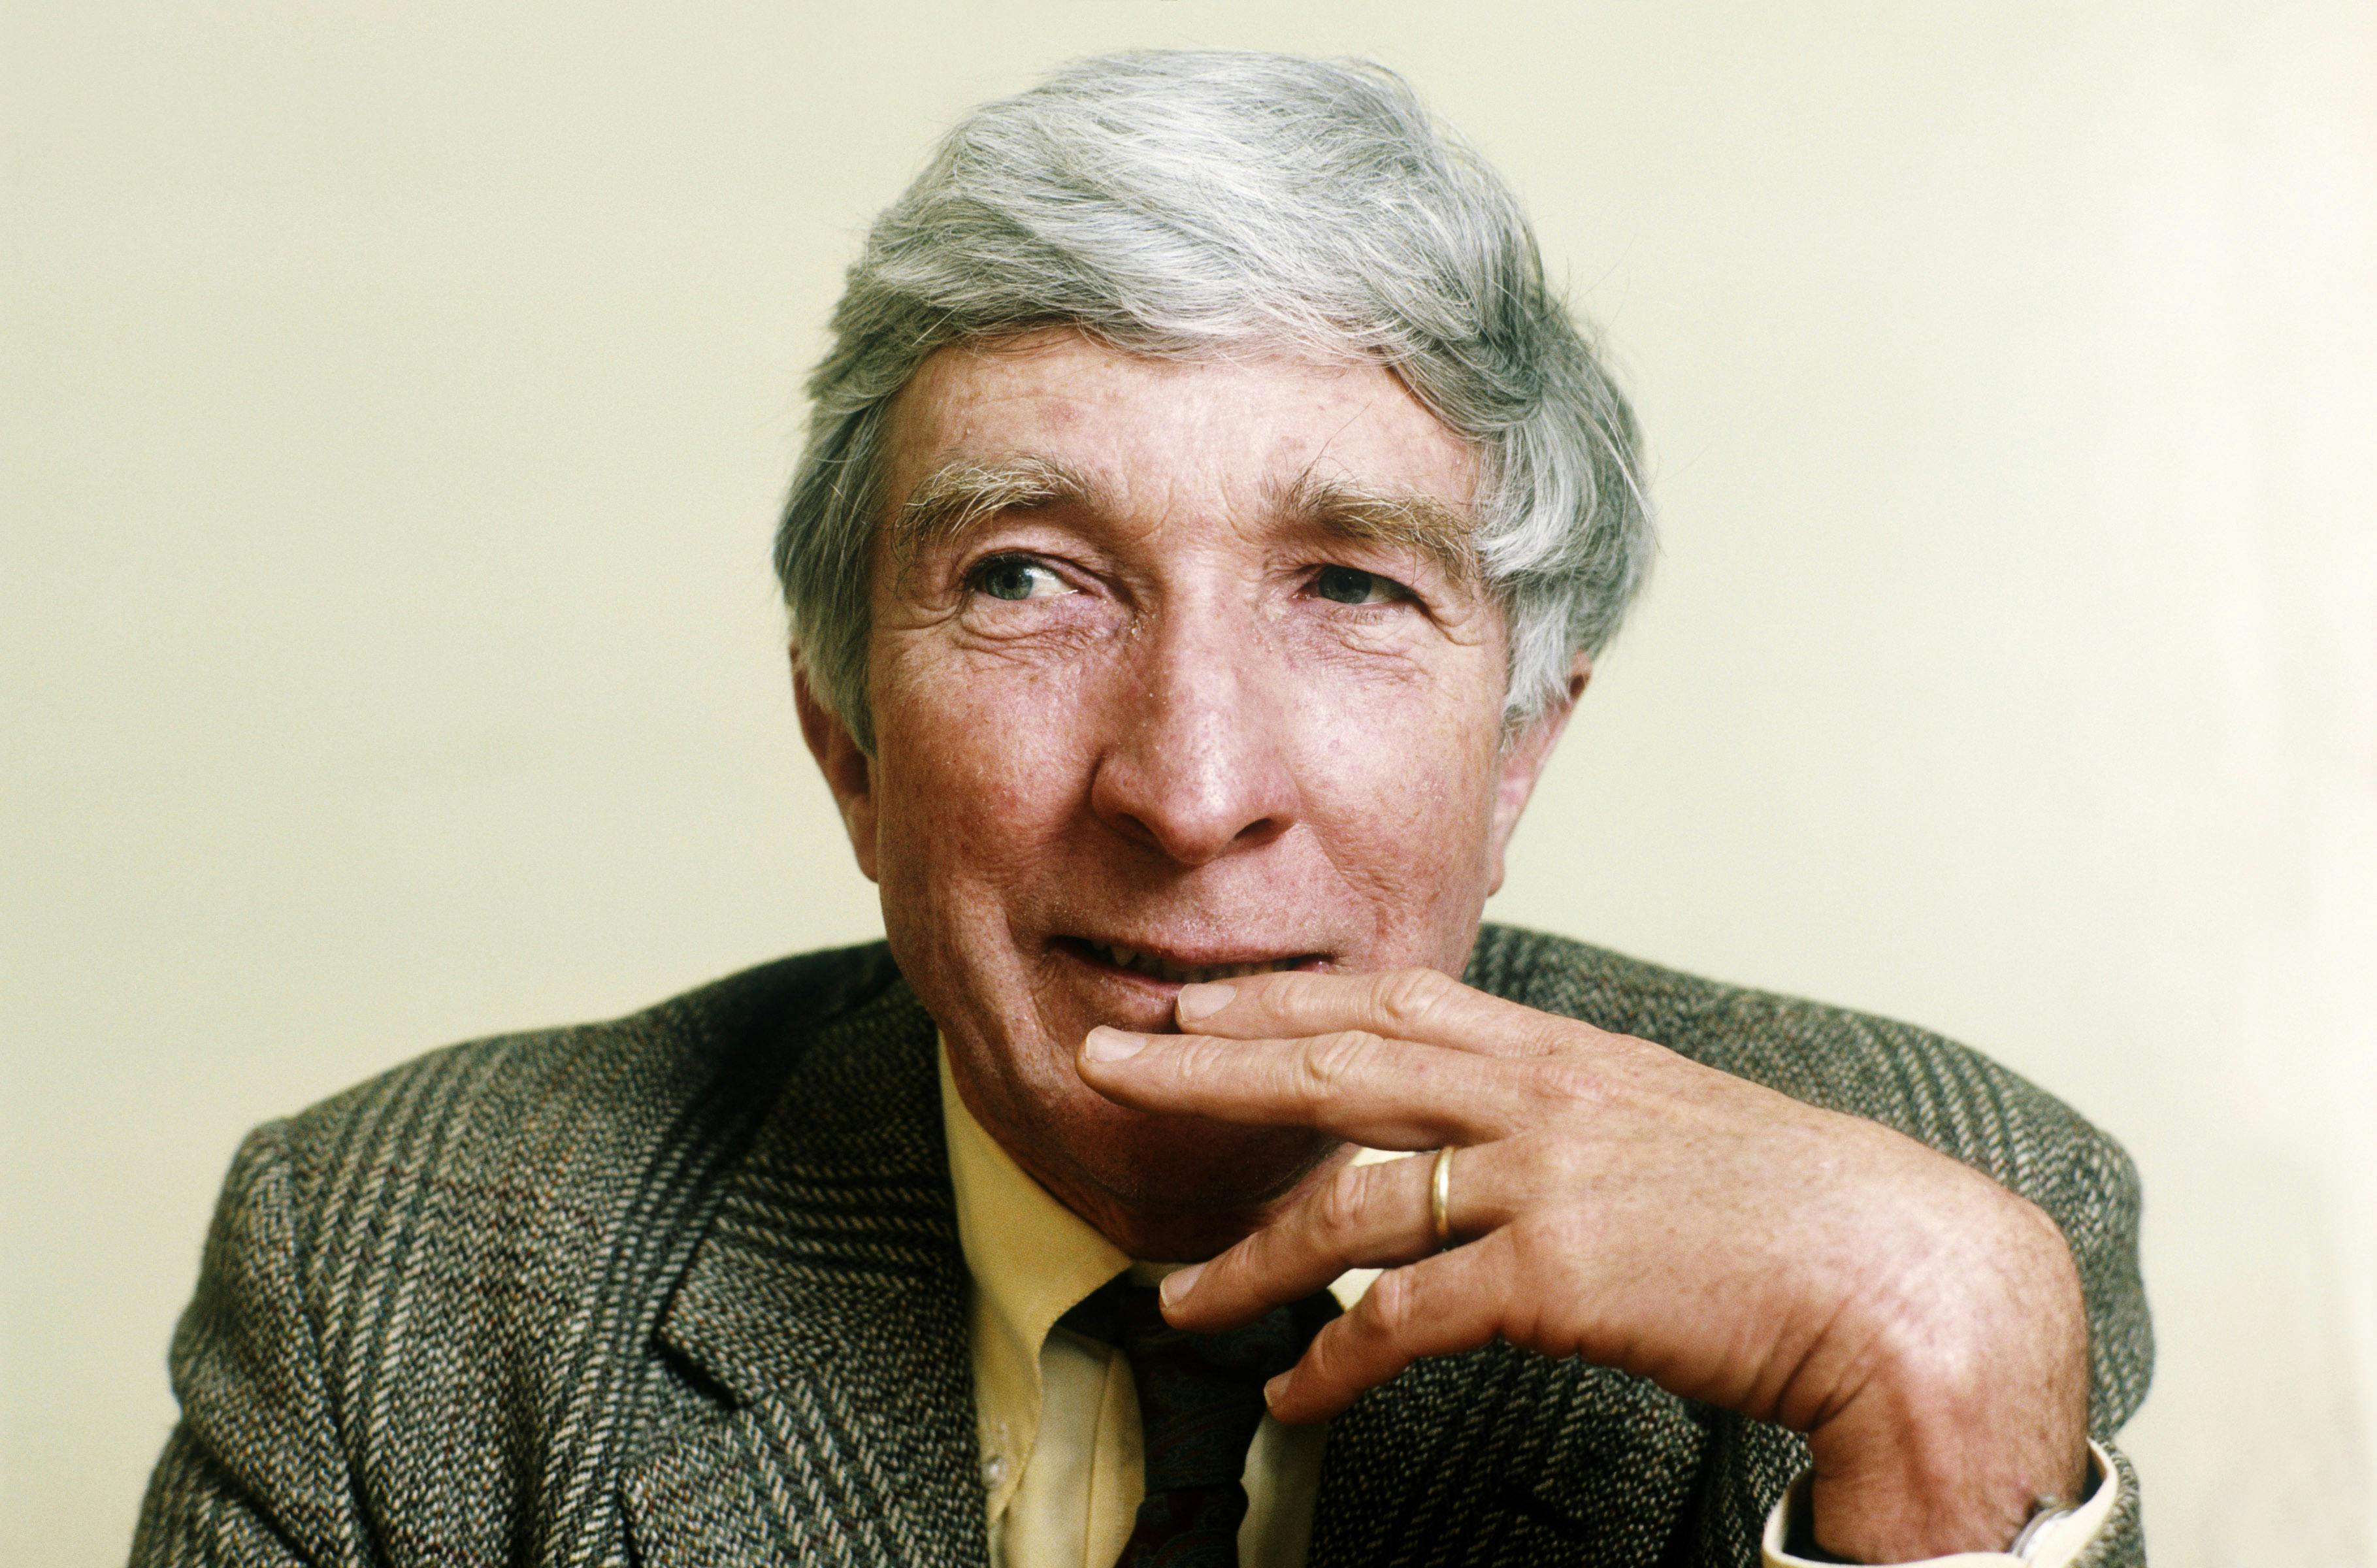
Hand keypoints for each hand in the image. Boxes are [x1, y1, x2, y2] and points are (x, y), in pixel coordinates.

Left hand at [1077, 967, 2090, 1561]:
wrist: (1909, 1275)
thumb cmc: (1800, 1213)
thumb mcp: (1674, 1129)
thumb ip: (1577, 1124)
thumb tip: (1502, 1152)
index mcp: (1565, 1053)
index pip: (1390, 998)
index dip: (1280, 998)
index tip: (1199, 1000)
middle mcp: (1541, 1095)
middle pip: (1334, 1058)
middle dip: (1207, 1061)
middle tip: (1105, 1063)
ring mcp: (1545, 1179)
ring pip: (1347, 1198)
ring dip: (1247, 1255)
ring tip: (1176, 1302)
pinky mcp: (1559, 1273)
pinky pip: (1406, 1319)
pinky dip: (1336, 1363)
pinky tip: (1295, 1398)